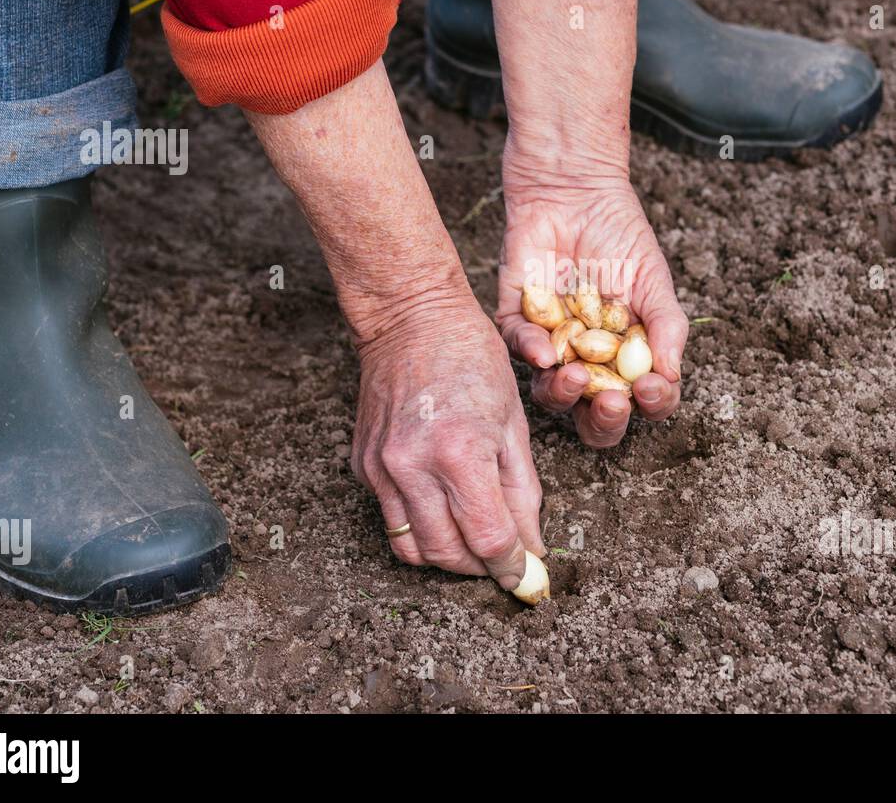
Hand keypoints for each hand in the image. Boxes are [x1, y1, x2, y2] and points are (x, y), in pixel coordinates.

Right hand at [349, 279, 546, 588]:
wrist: (410, 318)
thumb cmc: (472, 358)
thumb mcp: (514, 421)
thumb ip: (522, 491)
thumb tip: (532, 545)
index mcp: (460, 452)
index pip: (489, 539)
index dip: (514, 567)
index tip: (529, 576)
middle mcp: (413, 466)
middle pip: (447, 554)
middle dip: (481, 568)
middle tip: (506, 561)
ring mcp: (381, 468)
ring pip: (413, 548)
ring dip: (448, 557)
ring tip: (476, 543)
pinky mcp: (362, 466)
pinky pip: (392, 519)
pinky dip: (422, 527)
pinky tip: (444, 506)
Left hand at [496, 173, 687, 448]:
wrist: (573, 191)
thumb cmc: (619, 235)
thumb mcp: (654, 280)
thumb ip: (666, 327)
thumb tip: (670, 375)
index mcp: (628, 357)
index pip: (642, 400)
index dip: (650, 405)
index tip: (650, 389)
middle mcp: (590, 360)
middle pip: (593, 415)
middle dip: (603, 419)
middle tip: (610, 402)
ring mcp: (552, 344)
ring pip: (550, 393)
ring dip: (562, 394)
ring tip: (575, 376)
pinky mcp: (516, 322)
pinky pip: (517, 350)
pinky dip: (530, 353)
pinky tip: (544, 351)